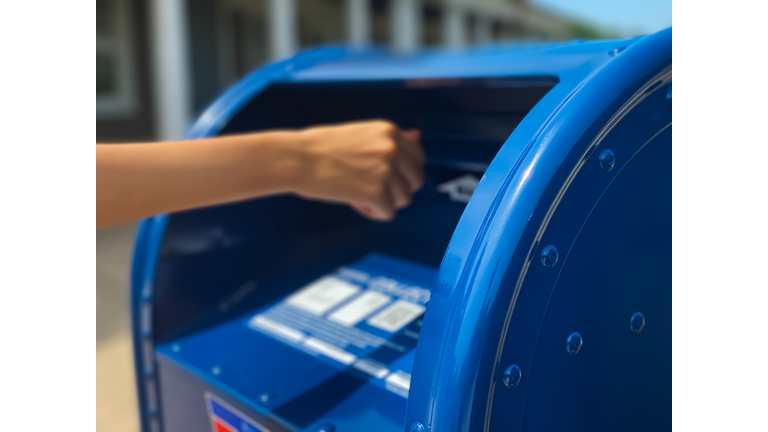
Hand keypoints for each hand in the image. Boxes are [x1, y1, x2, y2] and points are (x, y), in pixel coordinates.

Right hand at [291, 120, 424, 220]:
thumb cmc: (319, 147)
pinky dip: (374, 213)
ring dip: (384, 202)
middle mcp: (392, 148)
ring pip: (404, 199)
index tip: (388, 177)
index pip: (418, 156)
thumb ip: (389, 140)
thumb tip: (418, 135)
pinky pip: (389, 213)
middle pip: (416, 179)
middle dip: (398, 189)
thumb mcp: (360, 134)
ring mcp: (387, 171)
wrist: (296, 159)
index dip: (404, 171)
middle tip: (375, 191)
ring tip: (359, 196)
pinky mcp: (377, 193)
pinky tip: (355, 204)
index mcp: (389, 131)